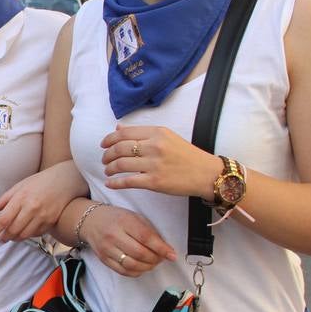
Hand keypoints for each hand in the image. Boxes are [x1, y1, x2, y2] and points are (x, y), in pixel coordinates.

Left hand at [0, 165, 72, 242]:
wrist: (65, 180)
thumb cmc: (40, 182)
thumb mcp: (19, 186)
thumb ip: (3, 200)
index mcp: (20, 198)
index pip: (3, 220)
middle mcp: (31, 208)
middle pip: (13, 230)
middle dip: (4, 237)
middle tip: (0, 239)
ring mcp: (42, 216)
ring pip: (24, 235)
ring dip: (15, 238)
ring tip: (11, 237)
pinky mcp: (51, 221)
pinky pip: (36, 234)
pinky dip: (28, 235)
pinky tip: (25, 232)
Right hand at [81, 204, 176, 276]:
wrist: (91, 221)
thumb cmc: (116, 218)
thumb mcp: (134, 217)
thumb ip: (149, 231)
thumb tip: (165, 249)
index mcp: (124, 221)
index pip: (146, 238)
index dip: (161, 248)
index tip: (172, 255)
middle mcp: (113, 236)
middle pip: (139, 253)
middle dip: (155, 259)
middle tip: (162, 258)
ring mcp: (107, 249)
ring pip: (132, 265)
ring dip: (147, 267)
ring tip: (153, 263)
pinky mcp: (104, 259)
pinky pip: (123, 271)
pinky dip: (136, 272)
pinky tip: (142, 267)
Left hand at [101, 126, 219, 200]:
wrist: (207, 174)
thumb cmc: (186, 155)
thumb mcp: (167, 137)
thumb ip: (143, 133)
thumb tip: (118, 128)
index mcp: (158, 133)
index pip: (124, 132)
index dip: (109, 139)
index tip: (103, 145)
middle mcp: (155, 146)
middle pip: (119, 148)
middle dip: (107, 155)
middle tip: (104, 160)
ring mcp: (154, 164)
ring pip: (121, 164)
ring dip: (109, 168)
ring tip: (108, 171)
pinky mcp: (154, 181)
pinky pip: (128, 181)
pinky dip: (115, 183)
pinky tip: (109, 184)